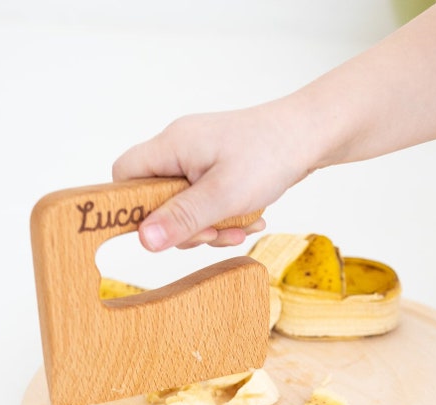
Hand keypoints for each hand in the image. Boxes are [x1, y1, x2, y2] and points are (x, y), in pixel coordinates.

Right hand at [112, 103, 311, 250]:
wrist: (311, 134)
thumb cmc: (271, 154)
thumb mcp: (225, 194)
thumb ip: (183, 218)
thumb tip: (144, 240)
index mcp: (171, 146)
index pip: (125, 176)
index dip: (132, 208)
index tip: (160, 231)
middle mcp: (179, 149)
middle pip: (157, 200)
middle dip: (187, 226)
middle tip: (214, 232)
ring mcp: (198, 159)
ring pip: (185, 207)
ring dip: (211, 226)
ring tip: (241, 226)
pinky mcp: (216, 170)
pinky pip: (207, 202)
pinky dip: (225, 216)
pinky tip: (250, 219)